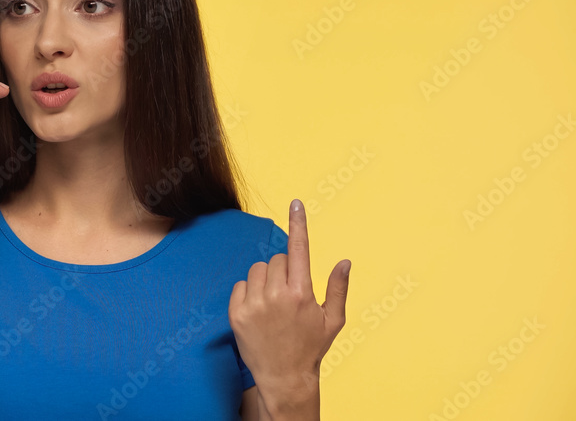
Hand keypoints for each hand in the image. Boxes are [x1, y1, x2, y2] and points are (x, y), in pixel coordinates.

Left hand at [228, 199, 349, 397]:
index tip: (295, 203)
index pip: (299, 249)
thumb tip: (344, 261)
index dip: (298, 224)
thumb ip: (338, 288)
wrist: (284, 377)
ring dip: (266, 280)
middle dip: (285, 270)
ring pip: (258, 270)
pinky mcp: (236, 313)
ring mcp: (254, 304)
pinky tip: (259, 311)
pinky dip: (249, 292)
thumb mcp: (333, 320)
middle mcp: (276, 295)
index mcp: (302, 293)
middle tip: (290, 294)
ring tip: (274, 304)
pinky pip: (241, 285)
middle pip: (277, 259)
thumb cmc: (311, 347)